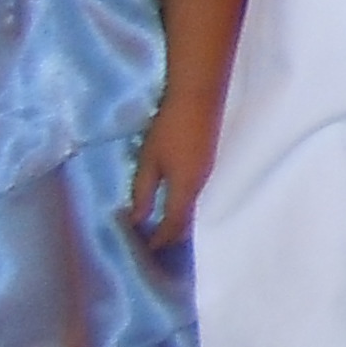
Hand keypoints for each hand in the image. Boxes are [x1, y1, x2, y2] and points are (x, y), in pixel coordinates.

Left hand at [132, 90, 221, 247]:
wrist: (199, 97)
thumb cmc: (169, 128)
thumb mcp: (149, 161)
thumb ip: (143, 192)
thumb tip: (138, 220)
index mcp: (185, 188)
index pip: (174, 224)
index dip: (160, 239)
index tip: (146, 250)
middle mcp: (200, 184)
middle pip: (187, 219)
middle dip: (171, 234)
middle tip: (153, 241)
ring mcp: (207, 171)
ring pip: (192, 205)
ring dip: (177, 218)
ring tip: (158, 223)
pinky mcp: (207, 160)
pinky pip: (195, 192)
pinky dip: (182, 204)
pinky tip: (170, 199)